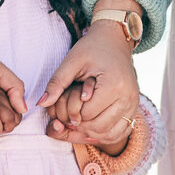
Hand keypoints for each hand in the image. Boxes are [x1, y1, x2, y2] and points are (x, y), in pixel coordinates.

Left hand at [40, 21, 139, 146]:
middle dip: (81, 124)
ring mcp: (133, 103)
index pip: (88, 114)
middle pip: (99, 127)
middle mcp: (128, 96)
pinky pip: (120, 132)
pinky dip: (105, 133)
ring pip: (110, 134)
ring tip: (81, 118)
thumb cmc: (92, 47)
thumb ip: (57, 82)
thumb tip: (41, 103)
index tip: (69, 99)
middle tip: (71, 112)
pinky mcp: (134, 107)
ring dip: (92, 132)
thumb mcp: (73, 61)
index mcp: (114, 84)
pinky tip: (92, 125)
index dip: (73, 112)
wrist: (115, 39)